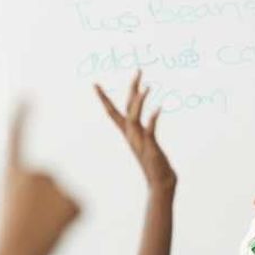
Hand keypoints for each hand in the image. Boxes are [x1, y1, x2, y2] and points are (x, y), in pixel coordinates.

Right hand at [0, 108, 80, 254]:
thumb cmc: (8, 238)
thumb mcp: (9, 209)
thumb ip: (24, 193)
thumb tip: (43, 192)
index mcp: (12, 172)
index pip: (18, 138)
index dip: (22, 117)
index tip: (26, 95)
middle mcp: (35, 171)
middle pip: (50, 183)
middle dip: (45, 201)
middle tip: (31, 221)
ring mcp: (56, 184)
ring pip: (64, 198)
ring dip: (57, 214)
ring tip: (41, 228)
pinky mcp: (75, 200)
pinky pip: (77, 209)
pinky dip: (70, 222)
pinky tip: (56, 230)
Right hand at [95, 70, 177, 194]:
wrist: (160, 183)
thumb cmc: (157, 165)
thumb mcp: (148, 144)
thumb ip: (146, 132)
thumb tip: (148, 120)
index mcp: (129, 133)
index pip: (112, 112)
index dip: (104, 98)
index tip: (94, 84)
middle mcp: (131, 135)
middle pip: (126, 108)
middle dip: (132, 89)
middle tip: (138, 71)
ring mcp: (139, 141)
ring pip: (133, 117)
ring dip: (139, 102)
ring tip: (147, 87)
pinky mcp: (150, 147)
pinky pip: (149, 131)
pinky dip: (152, 119)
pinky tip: (158, 108)